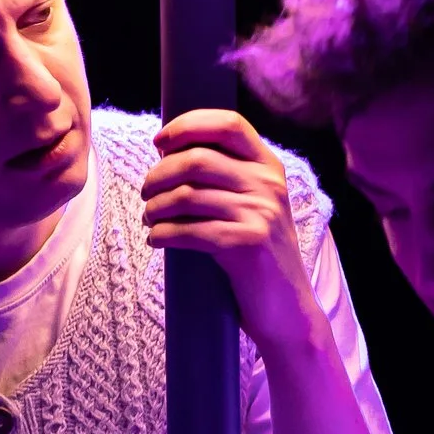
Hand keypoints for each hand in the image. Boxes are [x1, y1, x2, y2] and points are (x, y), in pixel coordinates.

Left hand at [141, 109, 314, 351]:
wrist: (287, 309)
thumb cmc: (258, 256)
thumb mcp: (254, 207)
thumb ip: (228, 177)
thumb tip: (171, 152)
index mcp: (269, 168)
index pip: (228, 124)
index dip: (188, 126)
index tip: (160, 142)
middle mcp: (268, 186)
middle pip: (197, 159)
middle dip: (159, 175)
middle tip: (146, 192)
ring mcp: (259, 214)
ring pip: (187, 195)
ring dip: (155, 207)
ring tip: (149, 218)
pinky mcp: (246, 245)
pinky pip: (188, 231)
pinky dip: (162, 233)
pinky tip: (156, 239)